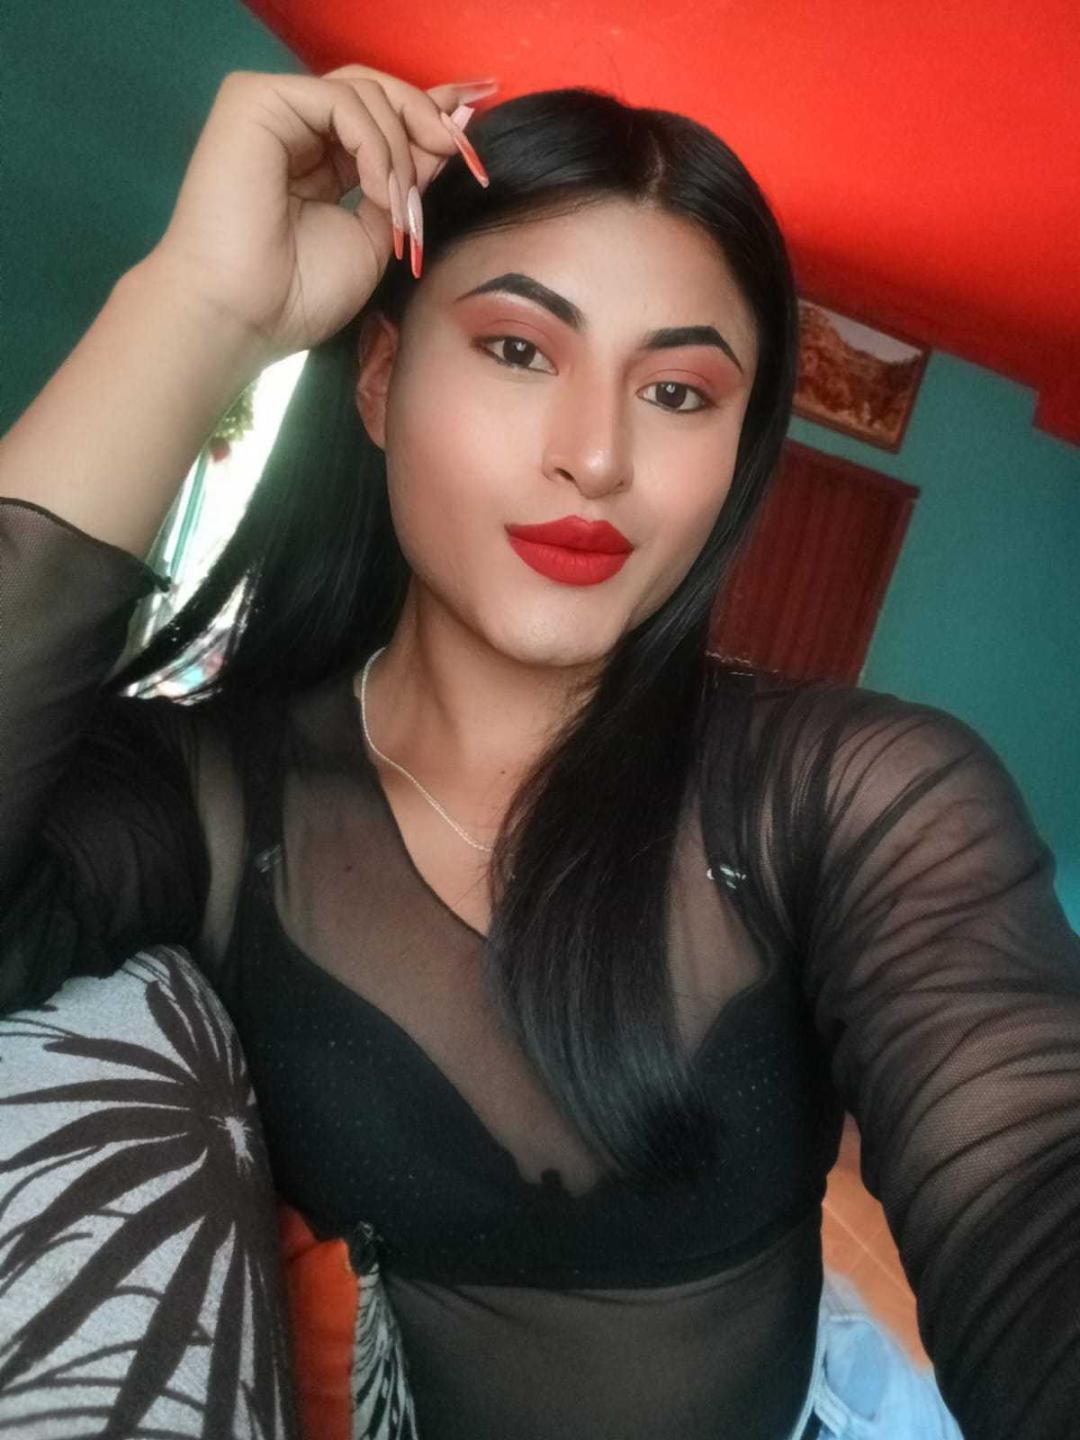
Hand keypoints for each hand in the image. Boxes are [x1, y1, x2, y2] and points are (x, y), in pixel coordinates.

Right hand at [144, 65, 495, 362]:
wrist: (241, 317)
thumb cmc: (299, 293)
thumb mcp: (379, 233)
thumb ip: (409, 181)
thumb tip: (452, 130)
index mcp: (321, 160)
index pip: (382, 117)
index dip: (431, 112)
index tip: (479, 114)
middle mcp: (296, 127)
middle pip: (380, 93)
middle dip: (429, 123)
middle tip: (463, 157)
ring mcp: (274, 109)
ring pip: (368, 92)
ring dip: (402, 153)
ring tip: (400, 213)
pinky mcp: (255, 99)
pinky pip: (344, 101)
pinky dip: (375, 147)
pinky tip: (377, 194)